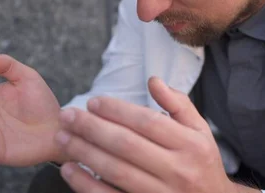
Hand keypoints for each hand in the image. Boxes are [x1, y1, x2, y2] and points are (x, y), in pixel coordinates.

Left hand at [54, 77, 259, 192]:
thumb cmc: (202, 162)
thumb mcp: (200, 131)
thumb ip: (178, 104)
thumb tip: (153, 81)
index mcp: (190, 145)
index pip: (148, 122)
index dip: (118, 110)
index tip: (93, 102)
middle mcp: (178, 170)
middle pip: (127, 145)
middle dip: (92, 128)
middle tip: (68, 115)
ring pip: (116, 171)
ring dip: (85, 152)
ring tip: (62, 137)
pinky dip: (87, 185)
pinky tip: (70, 169)